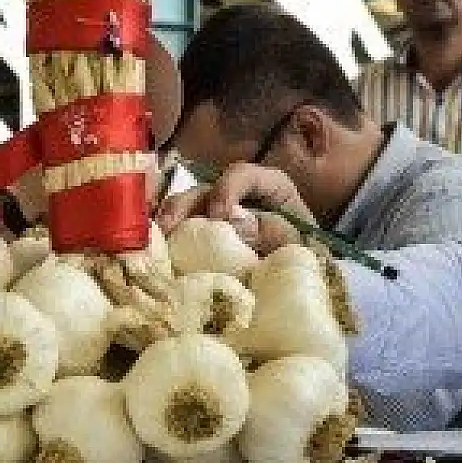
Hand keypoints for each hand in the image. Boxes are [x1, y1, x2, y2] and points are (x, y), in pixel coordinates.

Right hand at [156, 163, 310, 252]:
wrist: (305, 288)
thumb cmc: (307, 258)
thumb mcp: (299, 242)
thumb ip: (271, 230)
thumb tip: (232, 219)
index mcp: (269, 186)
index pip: (242, 174)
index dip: (226, 190)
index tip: (218, 217)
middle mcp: (239, 196)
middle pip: (205, 189)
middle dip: (183, 206)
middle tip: (168, 229)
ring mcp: (220, 217)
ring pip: (188, 209)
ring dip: (169, 223)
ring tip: (154, 240)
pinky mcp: (207, 239)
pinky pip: (184, 233)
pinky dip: (169, 240)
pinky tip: (157, 252)